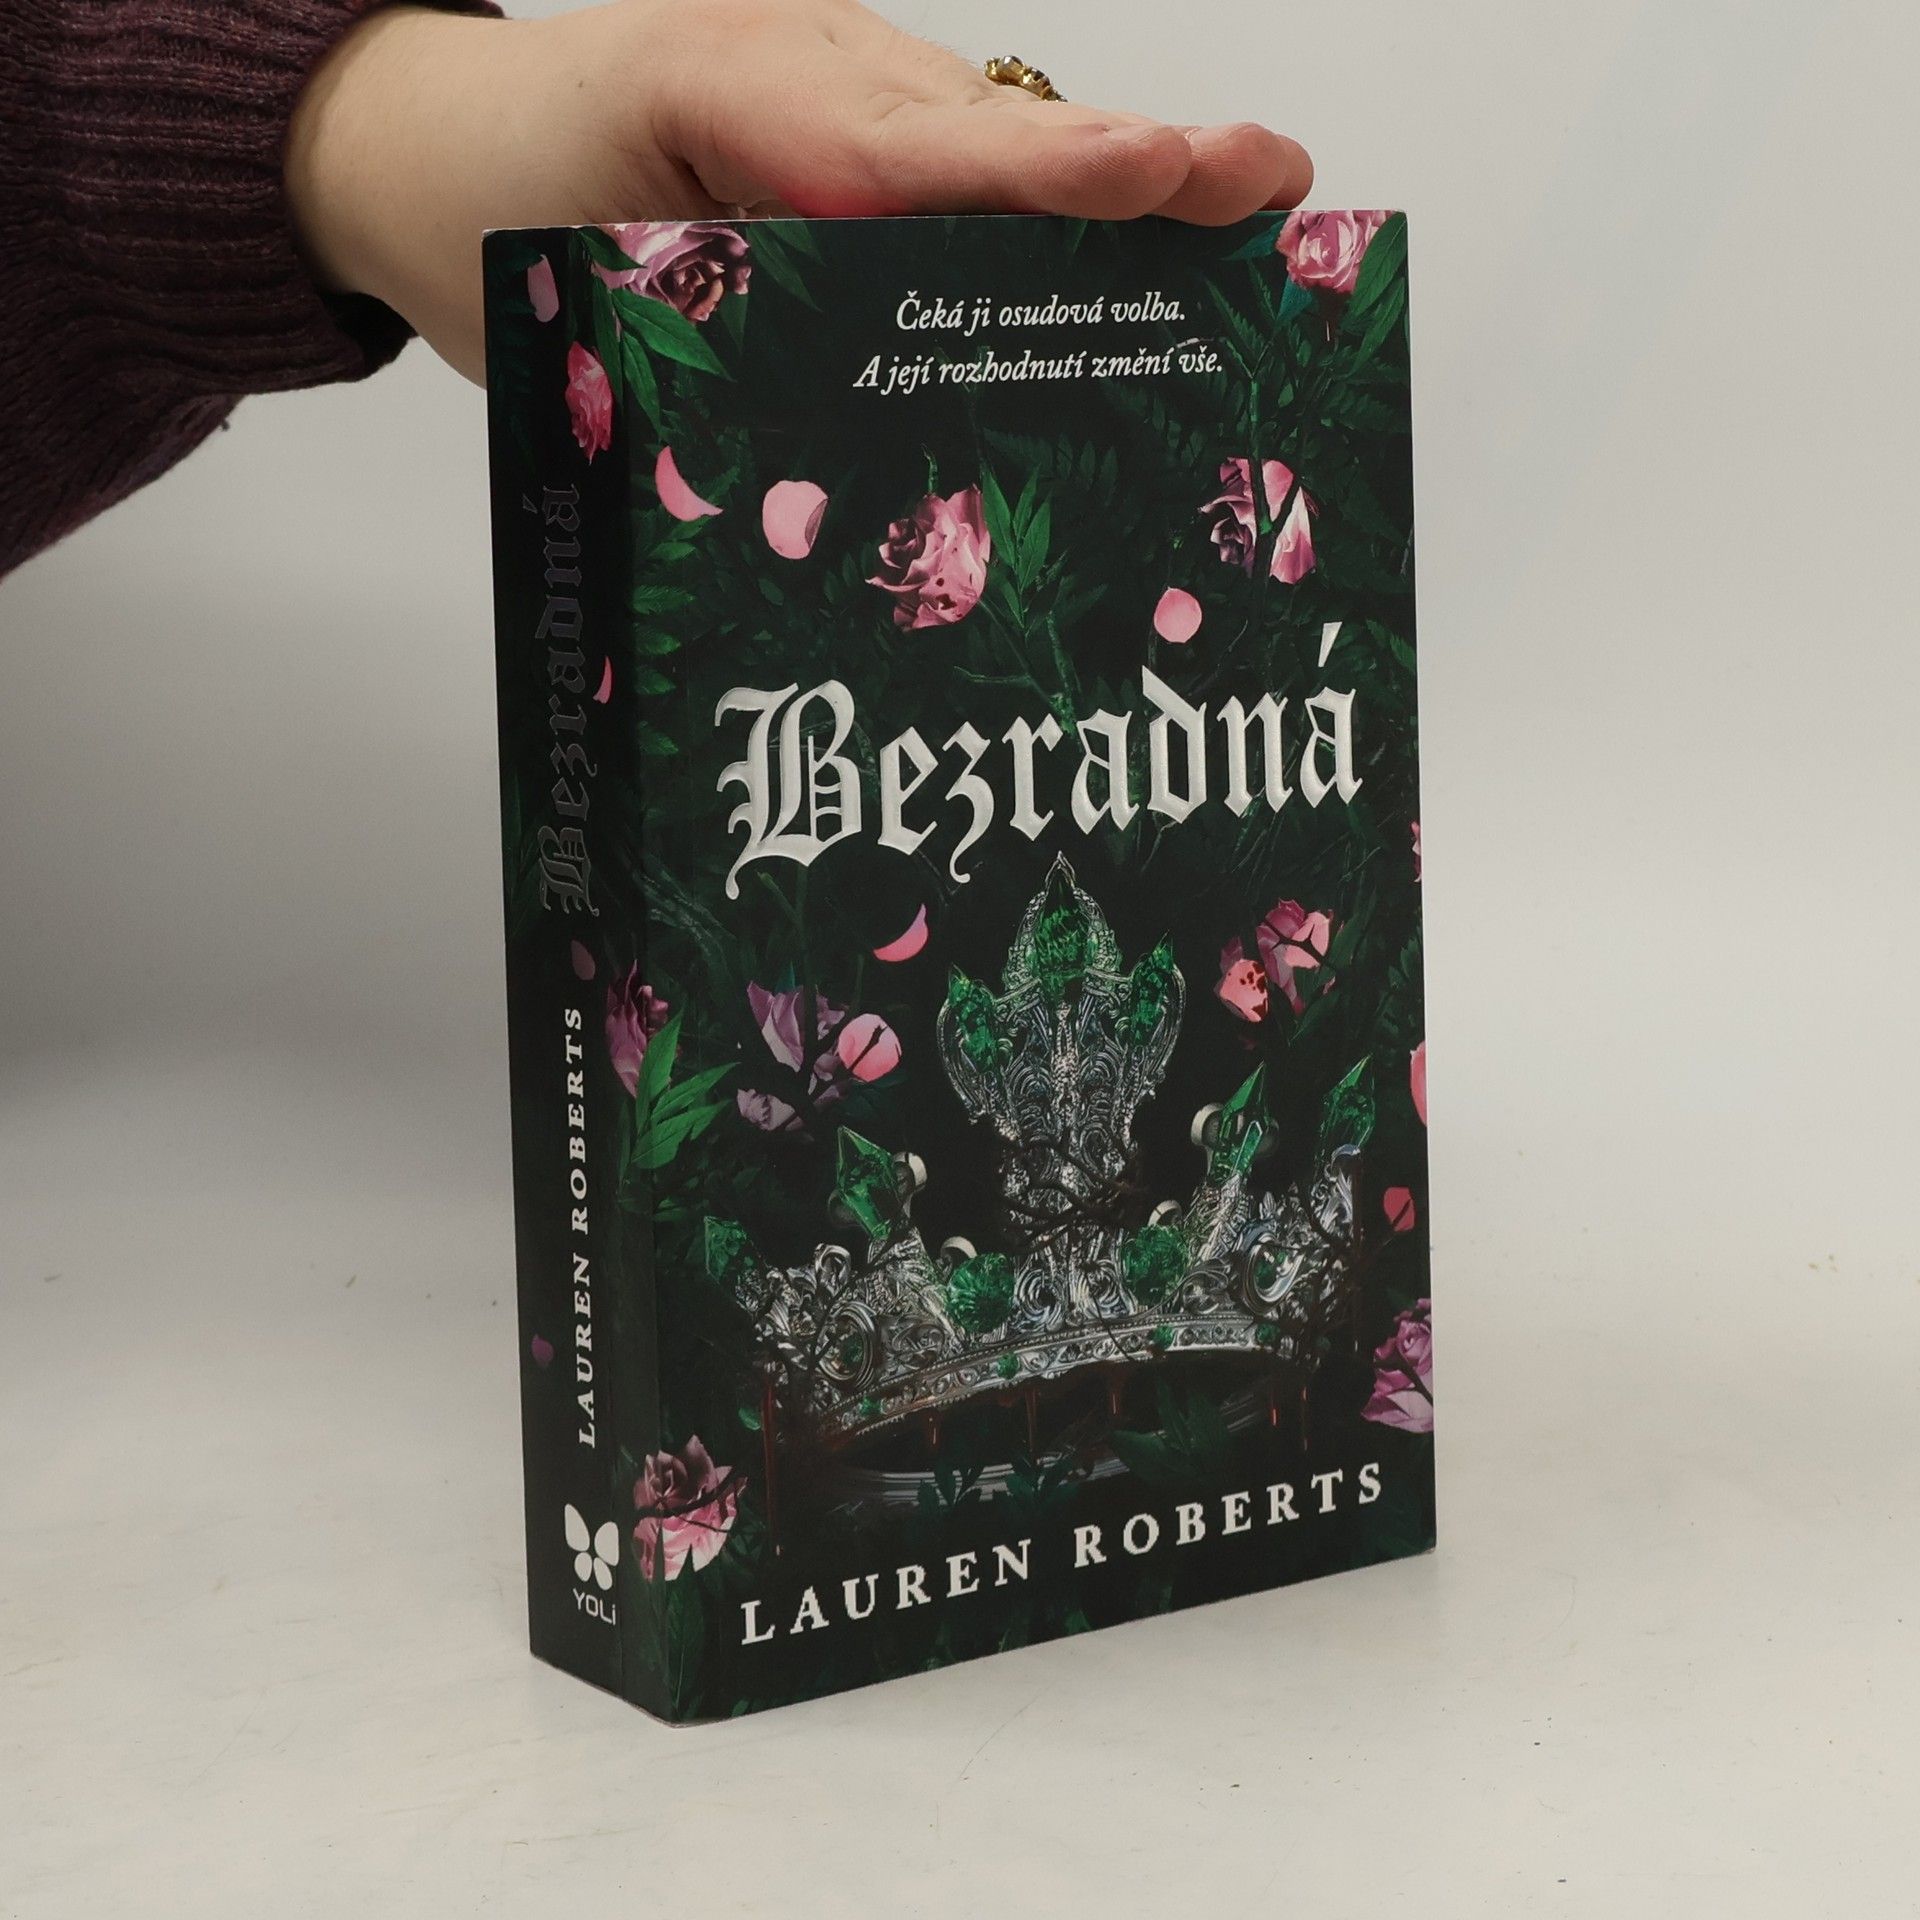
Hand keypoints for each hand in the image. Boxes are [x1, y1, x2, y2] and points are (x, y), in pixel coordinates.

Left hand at [286, 0, 1312, 382]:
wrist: (425, 139)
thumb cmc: (488, 209)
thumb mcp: (572, 293)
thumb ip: (711, 338)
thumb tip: (855, 452)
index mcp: (728, 91)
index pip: (901, 149)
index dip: (1035, 173)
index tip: (1150, 170)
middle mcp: (807, 68)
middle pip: (986, 127)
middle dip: (1125, 163)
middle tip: (1261, 181)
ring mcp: (835, 82)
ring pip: (988, 135)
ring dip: (1110, 180)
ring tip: (1244, 200)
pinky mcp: (846, 119)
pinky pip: (957, 156)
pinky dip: (1045, 201)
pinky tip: (1140, 230)